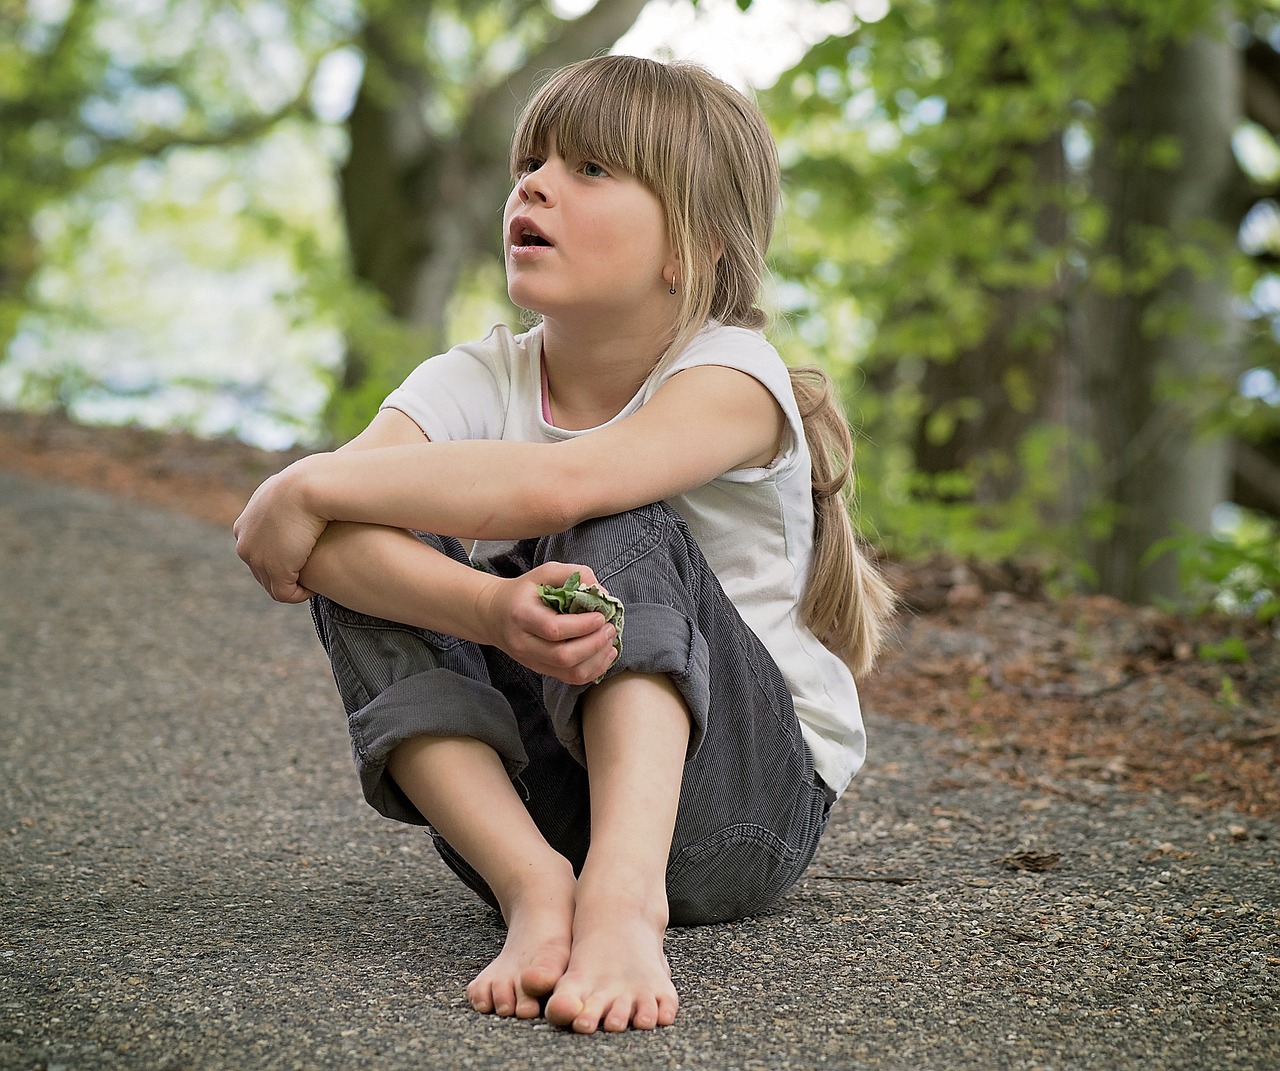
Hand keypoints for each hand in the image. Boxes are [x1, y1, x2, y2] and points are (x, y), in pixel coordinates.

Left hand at [233, 460, 328, 602]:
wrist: (307, 487)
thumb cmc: (306, 484)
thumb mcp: (289, 490)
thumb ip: (285, 501)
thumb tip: (294, 500)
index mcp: (245, 524)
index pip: (257, 550)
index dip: (278, 556)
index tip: (300, 555)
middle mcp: (245, 543)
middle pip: (261, 570)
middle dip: (283, 573)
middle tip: (307, 571)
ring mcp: (257, 558)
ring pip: (271, 583)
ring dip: (291, 584)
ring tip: (313, 579)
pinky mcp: (275, 570)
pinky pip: (285, 594)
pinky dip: (300, 593)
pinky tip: (316, 585)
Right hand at [478, 561, 618, 684]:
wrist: (494, 614)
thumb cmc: (523, 591)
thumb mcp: (544, 573)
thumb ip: (574, 574)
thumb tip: (602, 593)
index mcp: (522, 615)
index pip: (553, 629)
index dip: (582, 626)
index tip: (600, 616)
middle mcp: (524, 643)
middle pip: (563, 656)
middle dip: (594, 644)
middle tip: (609, 629)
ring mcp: (531, 660)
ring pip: (569, 672)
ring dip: (597, 660)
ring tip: (610, 642)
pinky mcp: (541, 670)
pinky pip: (570, 678)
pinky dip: (593, 670)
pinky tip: (604, 655)